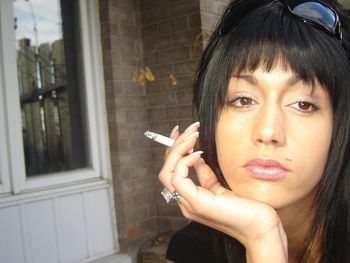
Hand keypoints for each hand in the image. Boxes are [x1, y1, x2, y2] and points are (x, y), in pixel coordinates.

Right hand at [158, 122, 287, 261]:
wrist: (260, 227)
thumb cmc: (246, 209)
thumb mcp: (221, 188)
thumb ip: (206, 176)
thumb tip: (197, 160)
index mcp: (190, 198)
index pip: (171, 172)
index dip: (174, 150)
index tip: (183, 133)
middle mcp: (185, 201)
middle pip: (165, 170)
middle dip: (175, 145)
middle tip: (190, 130)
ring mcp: (189, 203)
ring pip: (166, 173)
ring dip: (177, 149)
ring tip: (193, 136)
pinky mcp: (197, 203)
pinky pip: (178, 178)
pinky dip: (184, 162)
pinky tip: (198, 153)